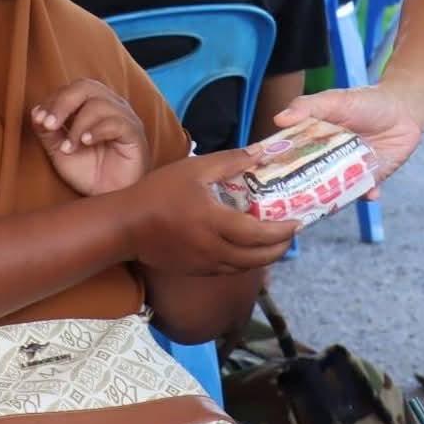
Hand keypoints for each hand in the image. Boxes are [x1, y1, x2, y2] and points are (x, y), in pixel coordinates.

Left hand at [31, 79, 149, 197]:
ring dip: (77, 125)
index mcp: (93, 106)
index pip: (72, 90)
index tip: (38, 120)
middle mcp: (111, 107)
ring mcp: (125, 119)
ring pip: (99, 104)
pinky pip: (116, 123)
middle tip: (48, 124)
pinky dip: (96, 131)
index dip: (53, 101)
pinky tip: (85, 143)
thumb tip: (35, 112)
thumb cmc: (89, 174)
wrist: (109, 199)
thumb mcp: (60, 152)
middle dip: (62, 103)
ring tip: (68, 148)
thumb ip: (48, 132)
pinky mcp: (135, 135)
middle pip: (85, 87)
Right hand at [122, 147, 299, 274]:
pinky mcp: (196, 270)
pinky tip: (248, 250)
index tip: (298, 222)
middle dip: (280, 248)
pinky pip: (229, 270)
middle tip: (292, 234)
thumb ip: (229, 162)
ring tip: (275, 243)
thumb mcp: (193, 169)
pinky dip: (245, 262)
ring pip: (244, 267)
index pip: (258, 233)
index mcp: (215, 222)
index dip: (282, 231)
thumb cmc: (158, 193)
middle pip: (257, 257)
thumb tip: (259, 152)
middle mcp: (214, 249)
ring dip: (264, 257)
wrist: (125, 225)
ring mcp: (205, 263)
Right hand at [274, 85, 423, 193]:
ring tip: (324, 208)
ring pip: (333, 193)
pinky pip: (363, 193)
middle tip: (290, 206)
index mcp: (311, 141)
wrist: (404, 109)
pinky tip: (369, 194)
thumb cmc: (366, 101)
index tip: (263, 183)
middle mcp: (326, 161)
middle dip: (300, 195)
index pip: (289, 159)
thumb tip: (279, 119)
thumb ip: (308, 107)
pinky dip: (366, 195)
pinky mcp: (369, 179)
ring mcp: (347, 172)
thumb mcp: (335, 100)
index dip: (276, 171)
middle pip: (308, 182)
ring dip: (329, 201)